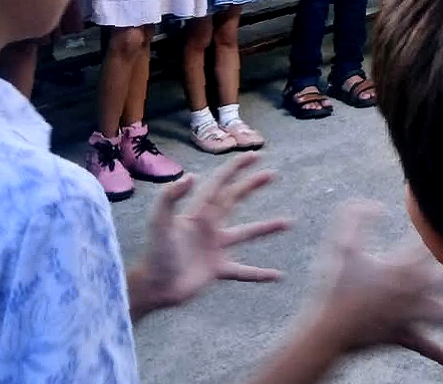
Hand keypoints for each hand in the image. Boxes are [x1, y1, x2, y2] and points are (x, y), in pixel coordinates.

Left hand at [130, 154, 290, 317]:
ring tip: (288, 223)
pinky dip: (259, 273)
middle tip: (273, 174)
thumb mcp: (158, 222)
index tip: (255, 155)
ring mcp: (216, 248)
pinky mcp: (218, 269)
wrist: (154, 287)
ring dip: (266, 228)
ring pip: (246, 233)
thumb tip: (192, 175)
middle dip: (252, 185)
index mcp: (198, 212)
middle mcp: (209, 226)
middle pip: (234, 199)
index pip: (219, 184)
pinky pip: (244, 270)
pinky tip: (277, 276)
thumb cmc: (155, 254)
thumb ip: (170, 198)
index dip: (235, 168)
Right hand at [302, 202, 442, 368]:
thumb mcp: (341, 248)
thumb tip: (376, 205)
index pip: (435, 245)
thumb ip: (355, 219)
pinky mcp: (409, 337)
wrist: (328, 332)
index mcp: (403, 267)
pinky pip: (434, 350)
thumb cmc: (334, 288)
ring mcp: (415, 317)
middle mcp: (416, 292)